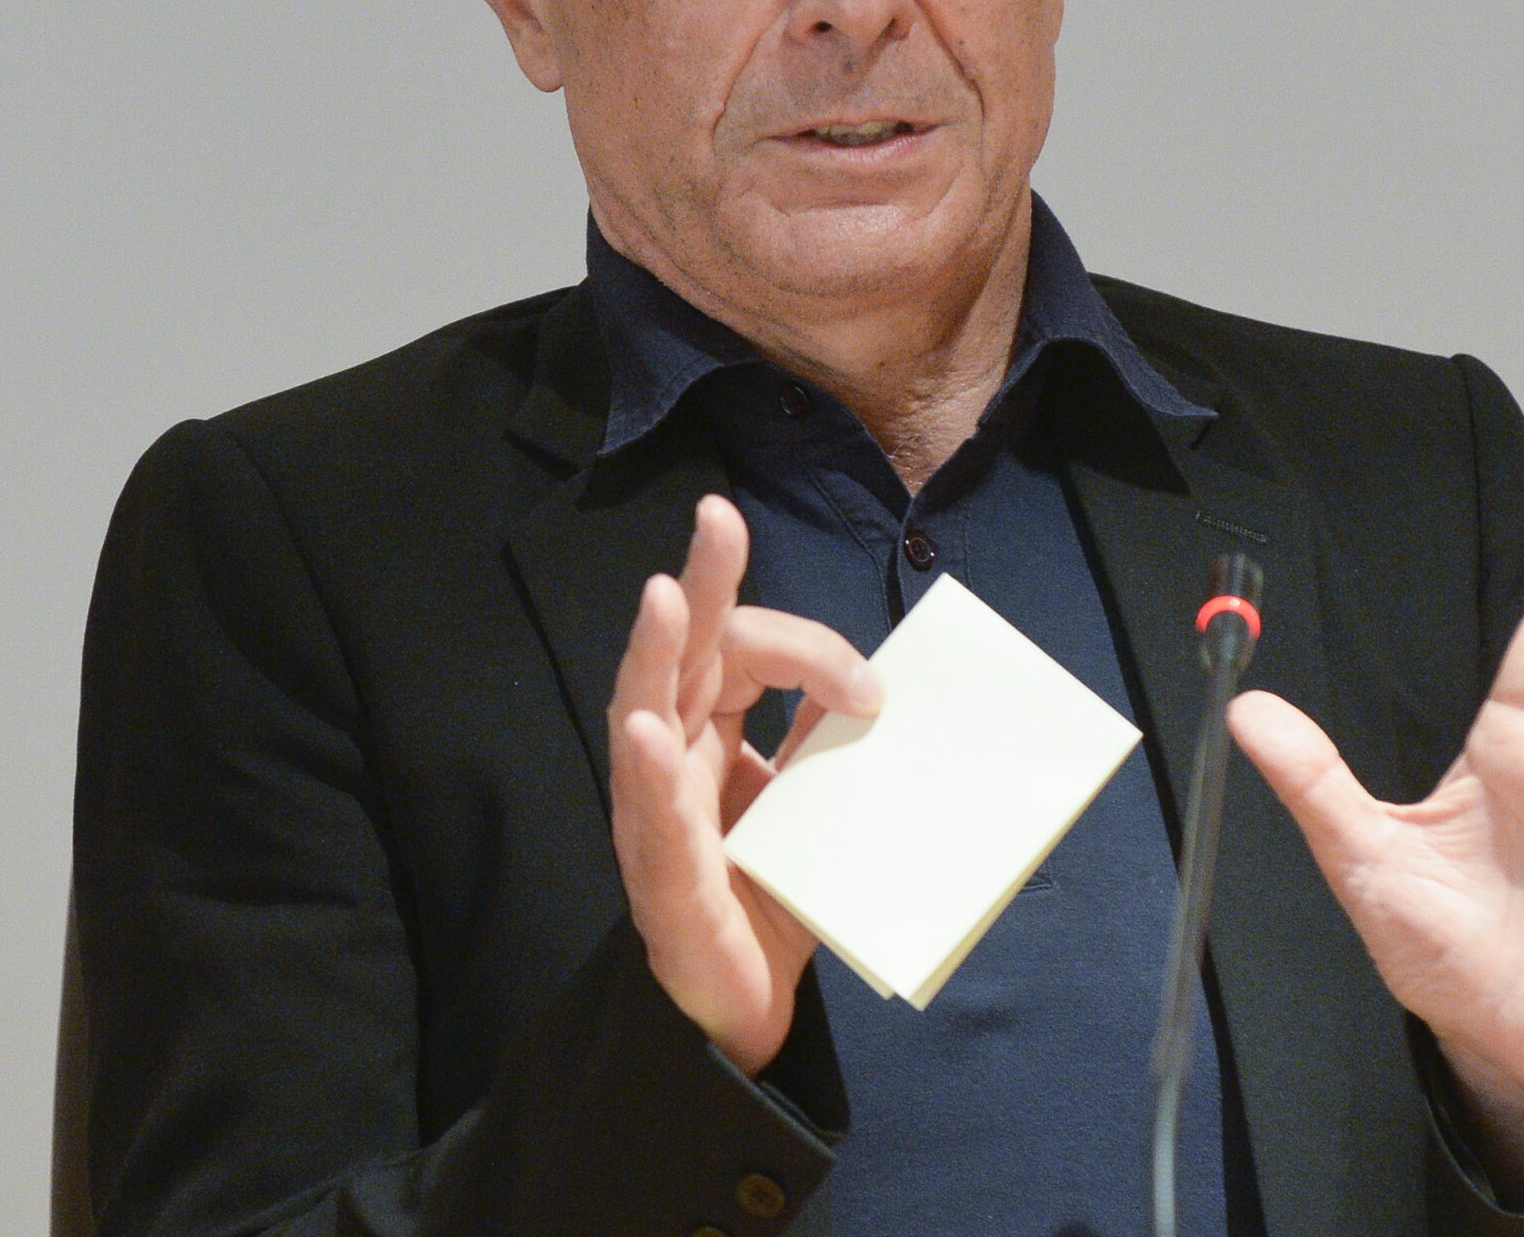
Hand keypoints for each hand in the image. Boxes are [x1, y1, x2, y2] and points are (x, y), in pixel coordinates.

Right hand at [608, 494, 882, 1074]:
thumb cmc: (772, 891)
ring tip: (660, 597)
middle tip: (718, 516)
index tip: (874, 687)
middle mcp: (674, 757)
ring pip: (645, 713)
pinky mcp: (661, 879)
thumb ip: (828, 738)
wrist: (751, 1007)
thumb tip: (878, 681)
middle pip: (682, 654)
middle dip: (700, 582)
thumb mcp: (816, 797)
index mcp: (711, 730)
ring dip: (653, 652)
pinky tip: (645, 733)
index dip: (808, 647)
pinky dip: (647, 774)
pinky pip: (649, 820)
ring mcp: (657, 814)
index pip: (744, 652)